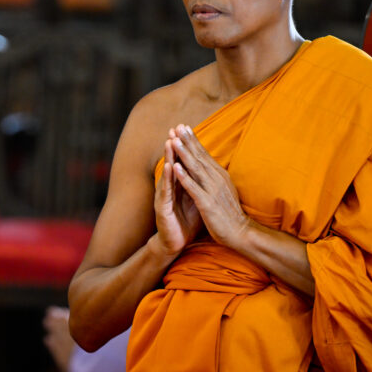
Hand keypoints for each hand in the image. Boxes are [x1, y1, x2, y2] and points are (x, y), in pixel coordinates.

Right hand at [152, 131, 202, 257]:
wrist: (176, 242)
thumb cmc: (187, 221)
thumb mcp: (197, 199)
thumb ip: (199, 184)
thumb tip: (209, 170)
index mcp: (180, 185)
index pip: (182, 162)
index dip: (184, 147)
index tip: (187, 129)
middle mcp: (170, 188)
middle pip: (173, 163)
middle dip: (174, 146)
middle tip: (175, 128)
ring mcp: (164, 197)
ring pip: (167, 174)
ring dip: (169, 157)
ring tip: (170, 141)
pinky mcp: (162, 208)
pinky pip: (166, 191)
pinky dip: (168, 178)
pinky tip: (170, 167)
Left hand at [168, 124, 249, 249]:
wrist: (241, 233)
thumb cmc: (229, 212)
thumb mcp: (223, 189)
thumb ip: (215, 176)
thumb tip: (208, 164)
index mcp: (220, 175)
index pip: (204, 154)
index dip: (193, 140)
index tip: (184, 127)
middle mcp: (217, 179)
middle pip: (199, 157)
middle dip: (187, 141)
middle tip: (177, 127)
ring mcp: (213, 191)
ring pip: (196, 168)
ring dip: (184, 154)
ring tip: (174, 141)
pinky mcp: (208, 204)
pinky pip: (194, 188)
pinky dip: (184, 177)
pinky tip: (175, 167)